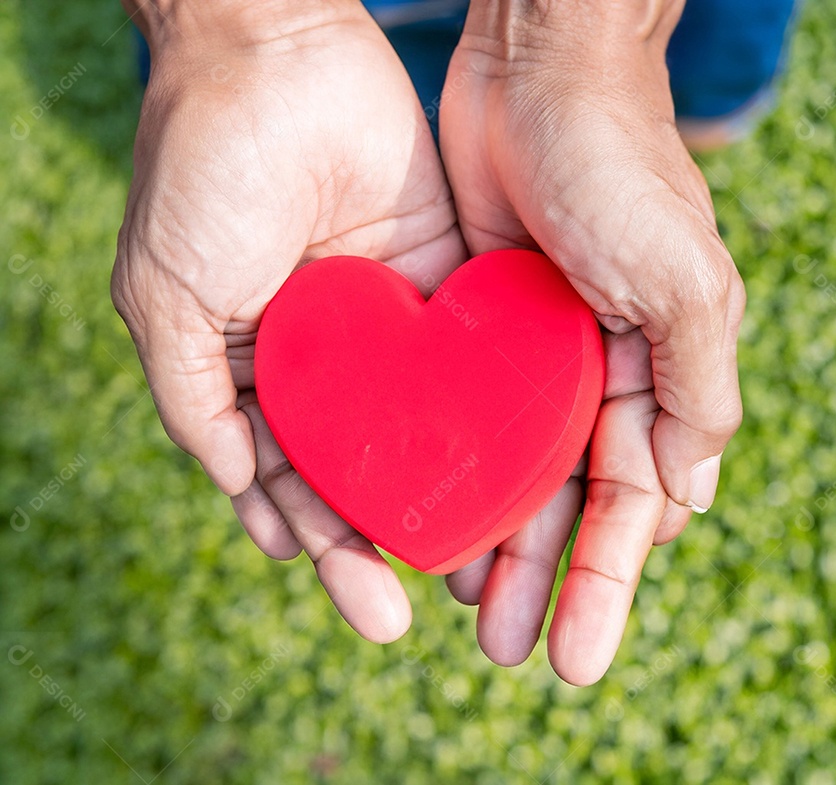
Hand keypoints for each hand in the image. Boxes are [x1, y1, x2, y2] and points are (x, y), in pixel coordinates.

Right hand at [111, 0, 465, 642]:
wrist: (274, 54)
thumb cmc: (204, 173)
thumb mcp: (166, 299)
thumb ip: (197, 400)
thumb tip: (239, 493)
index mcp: (256, 368)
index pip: (290, 478)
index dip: (324, 542)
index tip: (366, 601)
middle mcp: (325, 356)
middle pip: (364, 467)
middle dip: (389, 537)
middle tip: (426, 605)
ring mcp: (386, 323)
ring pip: (423, 427)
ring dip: (449, 492)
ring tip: (487, 561)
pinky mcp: (443, 281)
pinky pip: (468, 360)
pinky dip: (486, 415)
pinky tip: (517, 469)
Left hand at [439, 1, 744, 683]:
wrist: (543, 65)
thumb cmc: (622, 164)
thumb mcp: (684, 279)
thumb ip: (699, 388)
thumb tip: (687, 497)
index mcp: (662, 374)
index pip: (636, 503)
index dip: (607, 581)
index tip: (577, 655)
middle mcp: (603, 375)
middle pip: (572, 504)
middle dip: (547, 581)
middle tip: (510, 654)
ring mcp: (538, 355)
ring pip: (516, 473)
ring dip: (497, 543)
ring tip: (466, 615)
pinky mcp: (480, 327)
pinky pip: (467, 418)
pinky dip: (455, 470)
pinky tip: (428, 516)